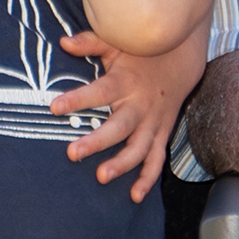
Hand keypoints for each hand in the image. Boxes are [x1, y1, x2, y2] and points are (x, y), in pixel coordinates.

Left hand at [52, 26, 202, 196]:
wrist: (183, 58)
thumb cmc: (142, 52)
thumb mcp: (117, 42)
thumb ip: (91, 42)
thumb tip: (63, 42)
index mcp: (125, 81)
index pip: (99, 91)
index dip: (77, 99)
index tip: (54, 107)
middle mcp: (140, 104)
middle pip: (119, 126)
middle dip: (97, 141)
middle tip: (72, 153)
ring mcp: (153, 121)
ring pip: (139, 147)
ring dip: (122, 164)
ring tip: (101, 176)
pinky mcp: (162, 132)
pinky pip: (157, 158)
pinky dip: (148, 177)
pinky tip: (134, 195)